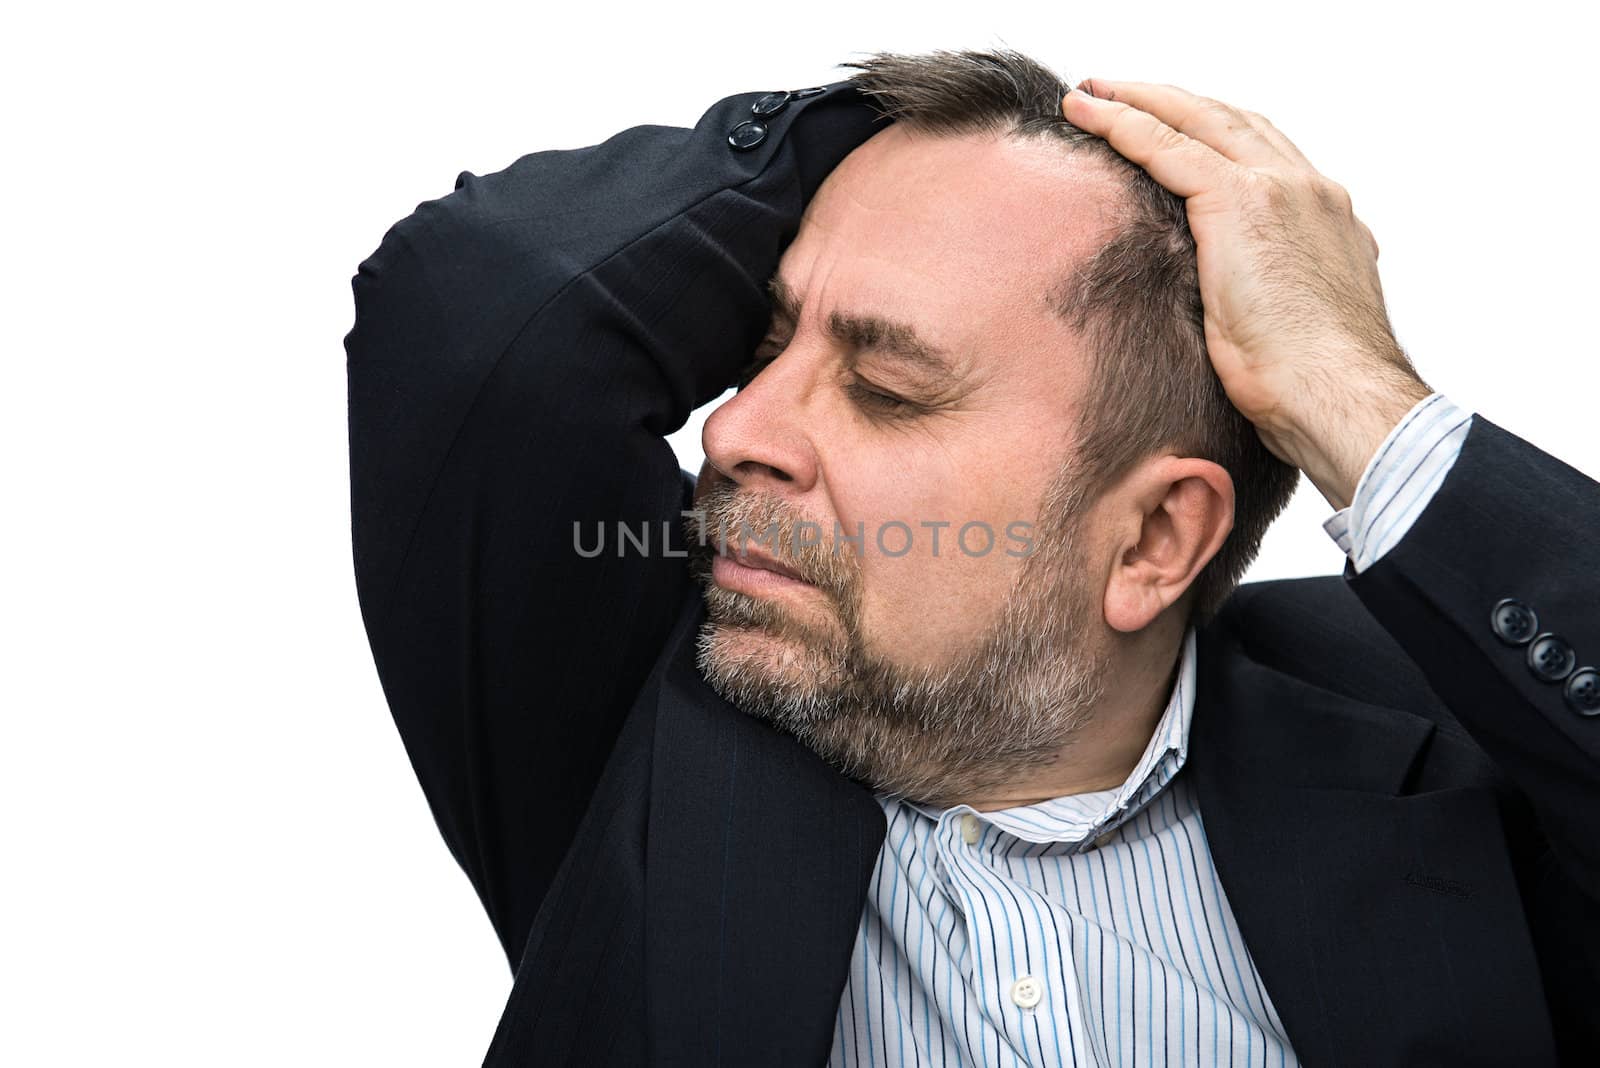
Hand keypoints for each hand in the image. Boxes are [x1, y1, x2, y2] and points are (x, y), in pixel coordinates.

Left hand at [1061, 79, 1433, 509]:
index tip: (1175, 129)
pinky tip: (1088, 115)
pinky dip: (1122, 125)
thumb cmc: (1313, 390)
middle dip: (1173, 103)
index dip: (1214, 134)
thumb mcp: (1294, 331)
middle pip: (1230, 122)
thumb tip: (1233, 317)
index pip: (1264, 154)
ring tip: (1093, 95)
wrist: (1337, 396)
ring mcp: (1280, 190)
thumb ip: (1271, 300)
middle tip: (1121, 92)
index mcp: (1328, 220)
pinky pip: (1166, 147)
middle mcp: (1311, 191)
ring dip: (1139, 102)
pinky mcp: (1241, 203)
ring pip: (1196, 122)